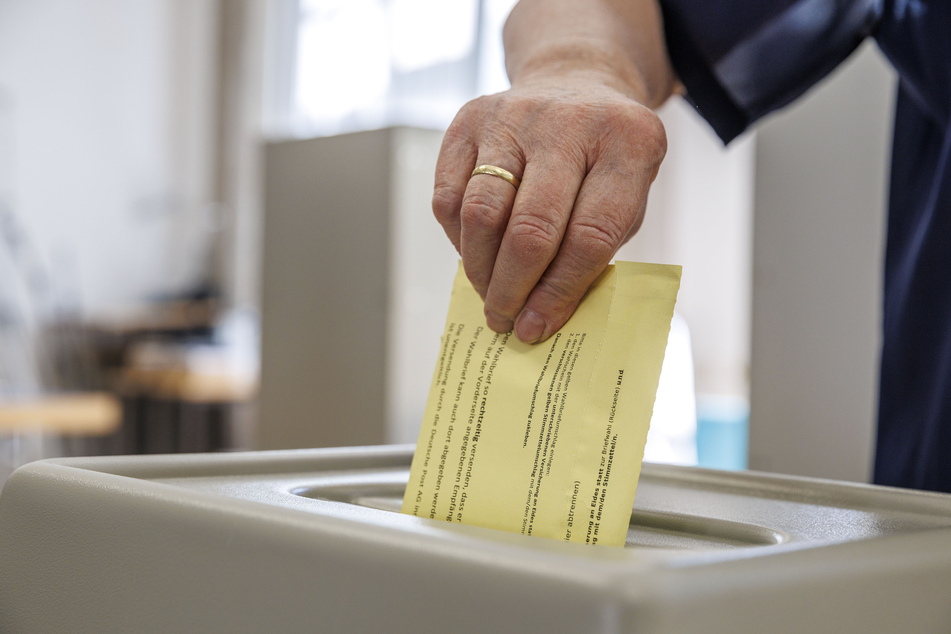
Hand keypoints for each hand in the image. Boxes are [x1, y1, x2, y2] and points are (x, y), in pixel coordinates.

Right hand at [432, 74, 667, 342]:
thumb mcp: (626, 199)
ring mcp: (514, 116)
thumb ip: (594, 253)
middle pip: (531, 228)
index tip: (538, 326)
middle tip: (505, 320)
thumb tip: (539, 316)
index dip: (560, 291)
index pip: (591, 234)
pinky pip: (449, 197)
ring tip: (488, 297)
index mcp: (628, 143)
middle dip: (513, 288)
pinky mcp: (470, 120)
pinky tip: (476, 257)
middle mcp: (569, 122)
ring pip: (481, 213)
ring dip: (480, 270)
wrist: (575, 85)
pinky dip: (459, 240)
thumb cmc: (603, 162)